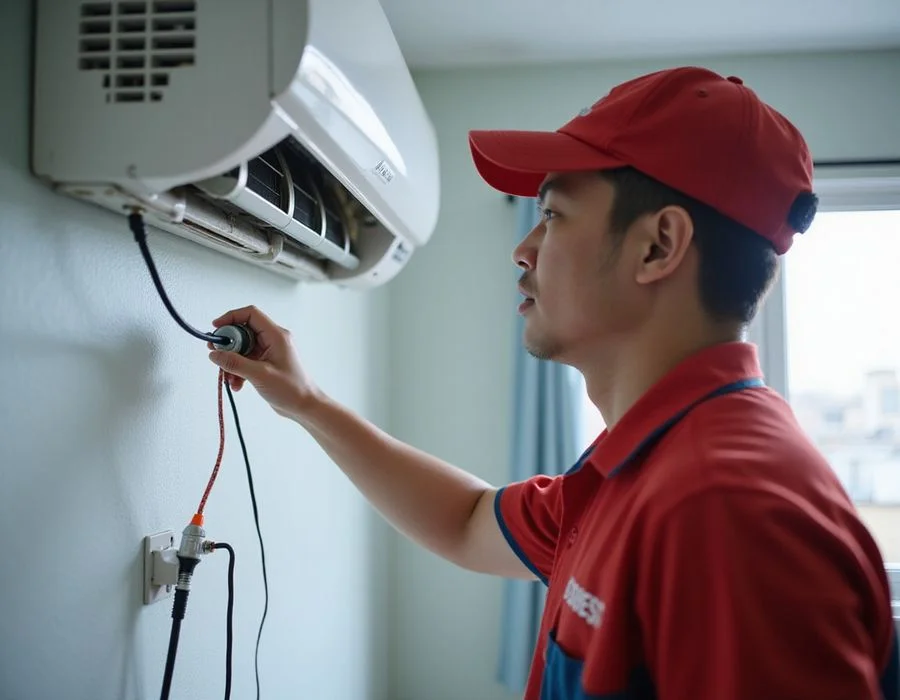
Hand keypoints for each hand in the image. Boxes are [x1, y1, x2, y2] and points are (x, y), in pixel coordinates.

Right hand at [207, 305, 320, 419]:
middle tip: (216, 356)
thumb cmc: (291, 389)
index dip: (231, 317)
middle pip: (243, 332)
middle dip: (228, 346)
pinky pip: (246, 361)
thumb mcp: (260, 375)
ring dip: (232, 363)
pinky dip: (238, 371)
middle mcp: (273, 340)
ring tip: (229, 378)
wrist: (304, 406)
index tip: (216, 328)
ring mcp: (269, 352)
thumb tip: (214, 354)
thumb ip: (235, 363)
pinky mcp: (266, 363)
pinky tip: (237, 385)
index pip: (251, 314)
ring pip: (242, 349)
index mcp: (276, 336)